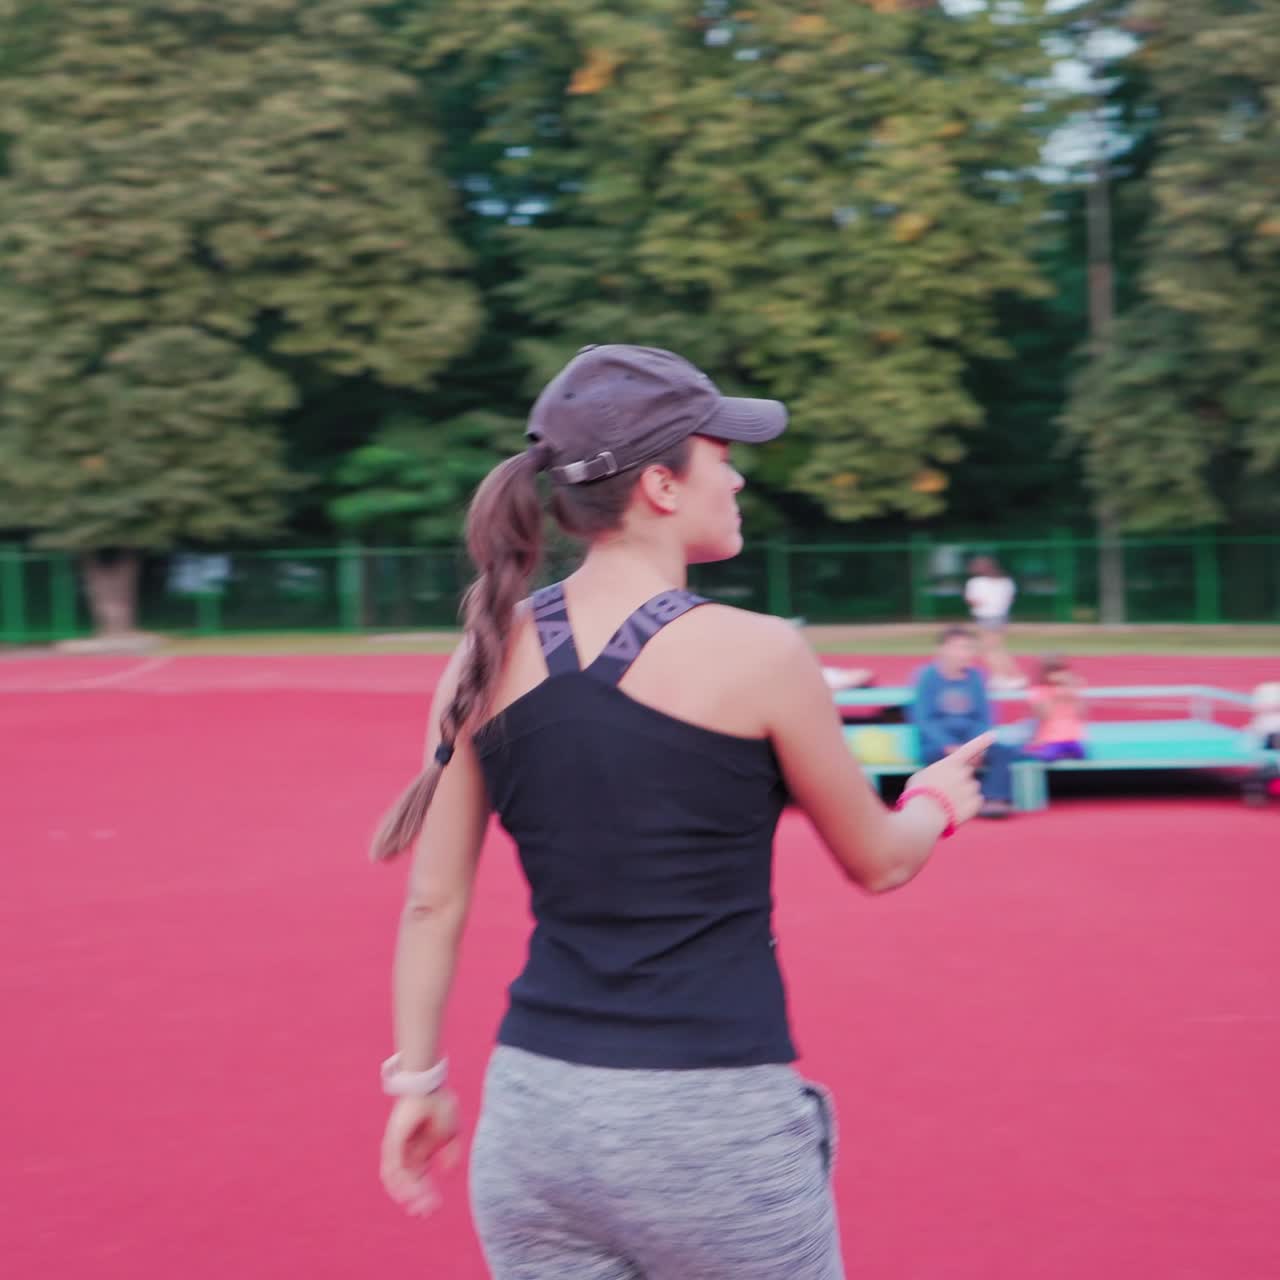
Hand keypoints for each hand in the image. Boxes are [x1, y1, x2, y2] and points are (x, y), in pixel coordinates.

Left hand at [379, 1089, 459, 1216]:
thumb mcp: (451, 1134)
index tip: (435, 1209)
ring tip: (417, 1206)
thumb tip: (448, 1174)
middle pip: (409, 1182)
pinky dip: (398, 1182)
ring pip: (397, 1180)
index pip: (421, 1178)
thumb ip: (451, 1155)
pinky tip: (407, 1192)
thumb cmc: (440, 1105)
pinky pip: (391, 1167)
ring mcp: (398, 1148)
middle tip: (424, 1214)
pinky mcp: (392, 1142)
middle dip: (417, 1199)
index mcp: (421, 1150)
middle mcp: (407, 1152)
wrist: (430, 1086)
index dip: (427, 1194)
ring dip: (407, 1194)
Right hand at [905, 732, 994, 829]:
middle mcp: (964, 773)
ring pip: (972, 788)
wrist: (923, 815)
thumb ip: (937, 773)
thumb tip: (944, 779)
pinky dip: (967, 806)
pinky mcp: (976, 803)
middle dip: (960, 779)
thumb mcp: (922, 776)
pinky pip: (976, 801)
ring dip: (963, 793)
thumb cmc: (917, 795)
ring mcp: (971, 788)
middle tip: (945, 791)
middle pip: (967, 773)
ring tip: (946, 803)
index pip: (969, 749)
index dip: (982, 741)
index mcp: (950, 763)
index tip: (994, 734)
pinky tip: (954, 810)